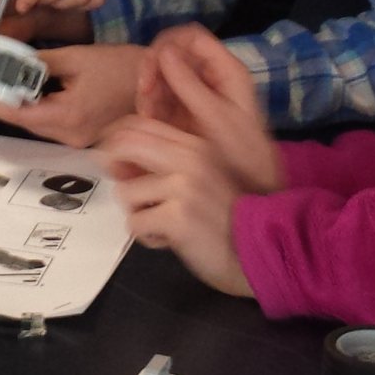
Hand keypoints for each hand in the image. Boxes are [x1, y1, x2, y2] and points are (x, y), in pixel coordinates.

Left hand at [0, 42, 144, 146]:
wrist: (160, 83)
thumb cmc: (123, 67)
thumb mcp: (78, 58)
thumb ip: (40, 62)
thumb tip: (6, 61)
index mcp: (68, 117)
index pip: (16, 110)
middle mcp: (68, 136)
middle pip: (20, 120)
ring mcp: (75, 139)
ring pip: (31, 121)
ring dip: (6, 103)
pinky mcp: (80, 134)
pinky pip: (46, 120)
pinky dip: (26, 106)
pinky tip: (10, 92)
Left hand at [99, 116, 252, 296]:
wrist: (260, 251)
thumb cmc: (228, 217)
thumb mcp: (201, 177)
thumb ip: (165, 162)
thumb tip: (114, 161)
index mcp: (196, 145)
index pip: (138, 123)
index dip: (116, 141)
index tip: (116, 162)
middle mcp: (190, 159)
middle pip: (124, 145)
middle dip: (116, 170)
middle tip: (130, 194)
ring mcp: (183, 187)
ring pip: (126, 192)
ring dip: (138, 213)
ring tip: (162, 224)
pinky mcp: (177, 217)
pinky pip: (136, 224)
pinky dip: (147, 236)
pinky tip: (169, 239)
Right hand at [137, 25, 281, 193]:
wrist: (251, 187)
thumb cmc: (241, 151)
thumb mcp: (215, 117)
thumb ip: (190, 84)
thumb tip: (163, 51)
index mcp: (226, 70)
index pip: (192, 37)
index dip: (169, 42)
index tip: (152, 63)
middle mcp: (210, 77)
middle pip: (172, 54)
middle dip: (154, 71)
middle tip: (144, 94)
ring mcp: (195, 94)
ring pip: (162, 76)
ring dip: (150, 91)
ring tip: (148, 114)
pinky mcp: (184, 112)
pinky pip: (161, 98)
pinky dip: (151, 106)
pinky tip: (150, 122)